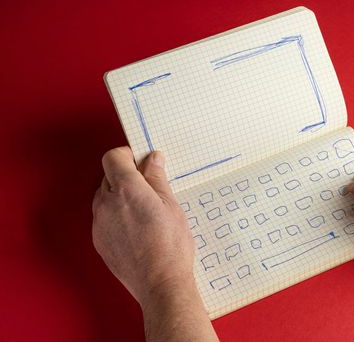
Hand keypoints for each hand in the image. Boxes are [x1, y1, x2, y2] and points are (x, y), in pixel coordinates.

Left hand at [92, 147, 193, 304]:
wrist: (160, 283)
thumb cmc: (170, 246)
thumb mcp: (171, 205)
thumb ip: (157, 178)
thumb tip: (153, 159)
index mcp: (127, 189)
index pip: (113, 157)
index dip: (127, 155)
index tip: (141, 161)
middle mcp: (107, 203)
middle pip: (108, 176)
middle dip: (126, 176)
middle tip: (149, 188)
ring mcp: (99, 223)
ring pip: (104, 197)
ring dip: (119, 196)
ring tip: (143, 210)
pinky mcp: (98, 240)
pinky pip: (103, 217)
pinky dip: (116, 215)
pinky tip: (136, 228)